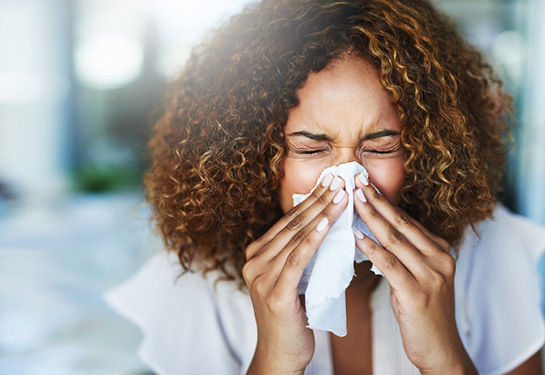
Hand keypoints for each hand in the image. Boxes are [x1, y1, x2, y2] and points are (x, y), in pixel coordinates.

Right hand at [244, 174, 347, 374]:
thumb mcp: (293, 279)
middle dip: (318, 200)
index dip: (310, 200)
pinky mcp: (274, 292)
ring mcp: (261, 276)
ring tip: (341, 195)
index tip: (330, 183)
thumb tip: (325, 226)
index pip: (288, 221)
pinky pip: (297, 258)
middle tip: (339, 180)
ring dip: (321, 213)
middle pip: (292, 224)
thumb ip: (299, 254)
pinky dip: (314, 238)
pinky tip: (328, 223)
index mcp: (256, 255)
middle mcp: (254, 262)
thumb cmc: (291, 317)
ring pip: (296, 236)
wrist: (281, 354)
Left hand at [352, 173, 477, 374]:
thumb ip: (402, 254)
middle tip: (356, 180)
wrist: (440, 349)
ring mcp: (431, 275)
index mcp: (440, 251)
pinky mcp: (417, 293)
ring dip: (371, 216)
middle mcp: (439, 258)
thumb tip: (373, 231)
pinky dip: (372, 248)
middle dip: (377, 200)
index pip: (408, 220)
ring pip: (395, 239)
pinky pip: (390, 264)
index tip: (365, 184)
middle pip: (402, 223)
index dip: (384, 201)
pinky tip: (356, 236)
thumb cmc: (422, 312)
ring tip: (353, 199)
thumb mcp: (417, 276)